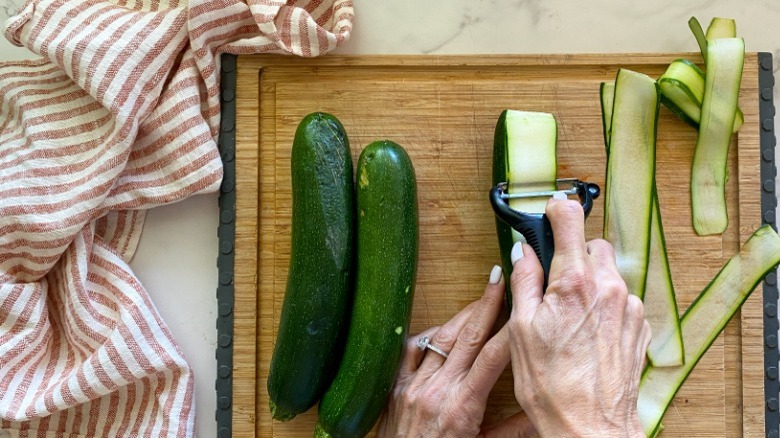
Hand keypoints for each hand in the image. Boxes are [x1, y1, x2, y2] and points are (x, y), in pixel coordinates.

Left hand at [377, 266, 515, 437]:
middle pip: (467, 336)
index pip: (494, 356)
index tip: (520, 302)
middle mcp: (437, 390)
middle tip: (499, 278)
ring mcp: (412, 385)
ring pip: (440, 338)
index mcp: (463, 407)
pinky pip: (410, 350)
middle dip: (485, 304)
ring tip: (479, 297)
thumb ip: (514, 430)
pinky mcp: (394, 387)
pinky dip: (427, 335)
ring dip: (461, 315)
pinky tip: (441, 328)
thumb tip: (544, 412)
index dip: (509, 326)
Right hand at [507, 198, 650, 436]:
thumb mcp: (521, 329)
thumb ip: (524, 281)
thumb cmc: (551, 386)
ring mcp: (628, 308)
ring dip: (588, 282)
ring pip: (608, 274)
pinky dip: (603, 305)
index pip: (570, 220)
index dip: (556, 211)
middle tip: (552, 282)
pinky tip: (586, 333)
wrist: (591, 427)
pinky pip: (620, 299)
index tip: (549, 212)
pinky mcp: (639, 327)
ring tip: (567, 317)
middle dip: (572, 255)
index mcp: (575, 283)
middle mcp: (608, 288)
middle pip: (593, 246)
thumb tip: (522, 253)